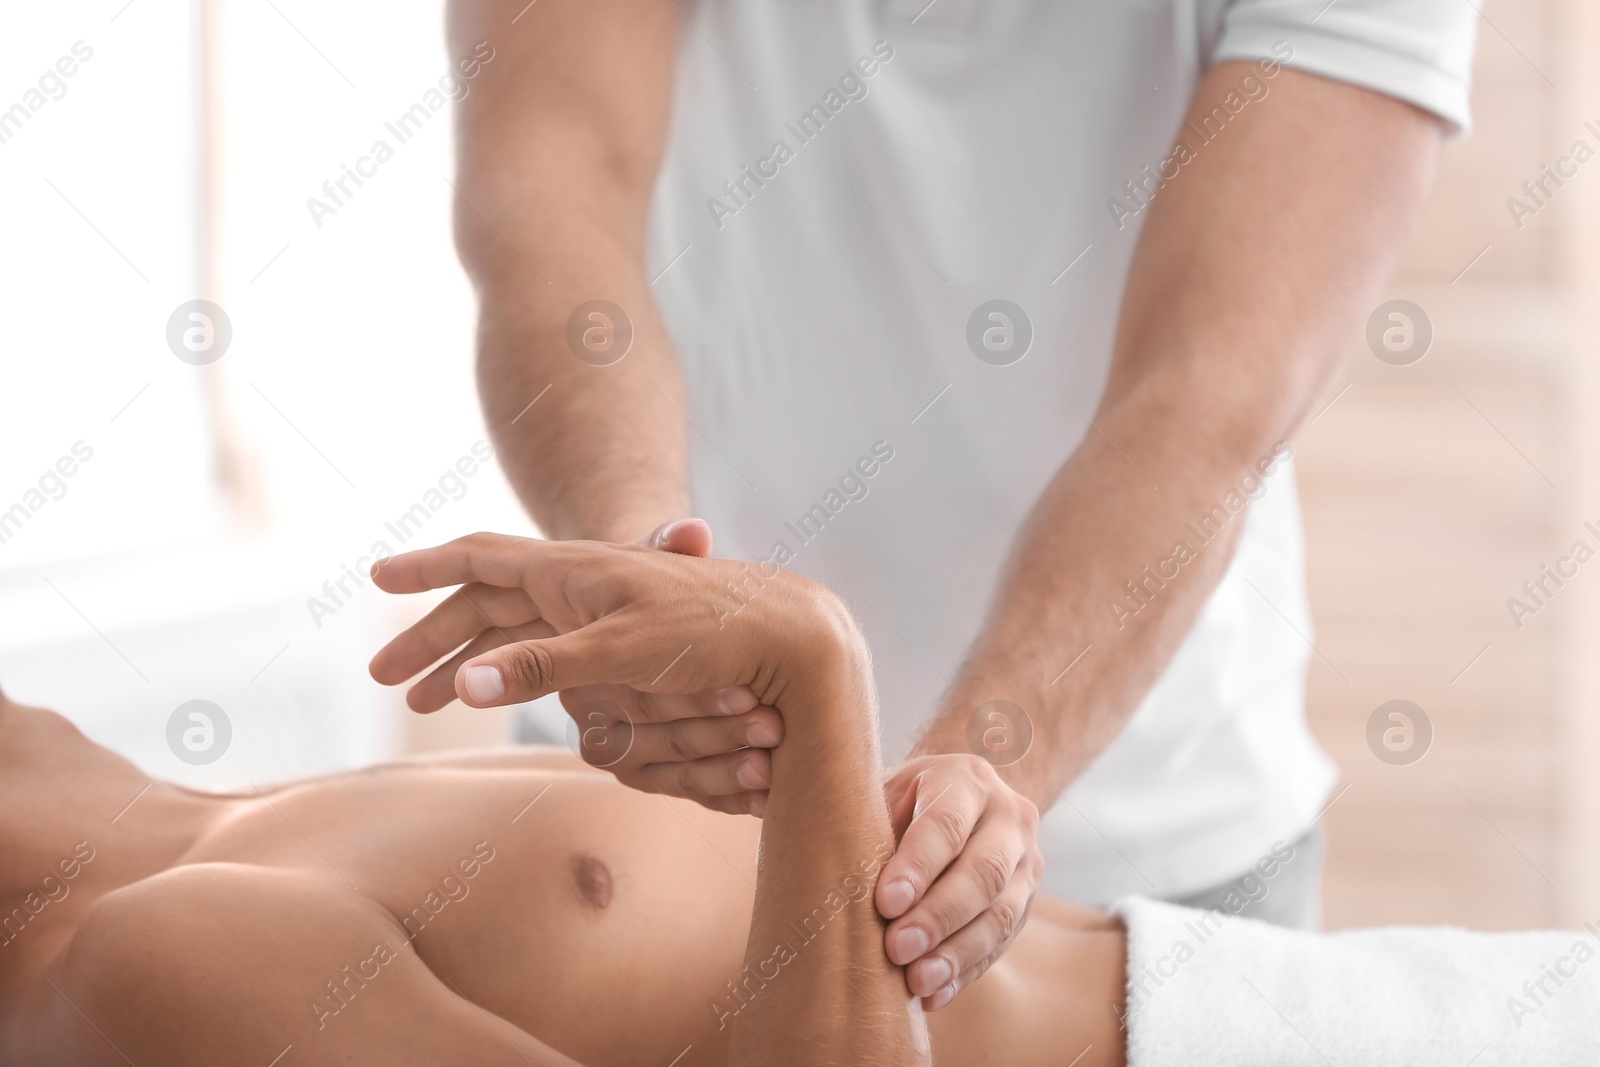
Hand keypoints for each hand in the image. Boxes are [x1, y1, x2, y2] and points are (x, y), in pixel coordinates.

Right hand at [366, 521, 782, 815]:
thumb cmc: (712, 628)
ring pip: (510, 633)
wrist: (784, 631)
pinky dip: (507, 675)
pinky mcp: (616, 646)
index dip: (428, 568)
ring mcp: (596, 615)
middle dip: (431, 637)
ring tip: (421, 702)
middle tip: (383, 679)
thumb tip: (467, 686)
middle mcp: (578, 586)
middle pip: (484, 605)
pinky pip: (544, 656)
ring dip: (464, 662)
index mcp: (572, 571)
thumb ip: (544, 666)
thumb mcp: (625, 649)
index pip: (483, 558)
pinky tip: (490, 702)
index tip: (376, 578)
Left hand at [875, 754, 1042, 1010]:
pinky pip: (1002, 943)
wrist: (959, 798)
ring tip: (916, 981)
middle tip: (897, 948)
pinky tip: (934, 994)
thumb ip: (865, 821)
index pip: (947, 824)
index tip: (886, 903)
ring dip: (956, 953)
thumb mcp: (885, 791)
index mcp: (966, 780)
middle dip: (939, 916)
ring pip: (1001, 914)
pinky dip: (965, 972)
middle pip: (984, 872)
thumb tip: (815, 855)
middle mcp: (1009, 817)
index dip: (918, 866)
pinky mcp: (1027, 902)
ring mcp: (1026, 862)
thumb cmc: (904, 800)